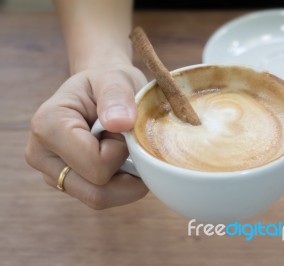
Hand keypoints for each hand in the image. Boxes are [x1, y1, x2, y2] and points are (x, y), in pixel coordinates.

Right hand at [25, 64, 148, 208]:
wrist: (99, 89)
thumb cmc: (107, 82)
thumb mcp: (115, 79)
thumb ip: (117, 96)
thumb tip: (119, 123)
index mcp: (48, 126)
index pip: (96, 165)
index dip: (121, 150)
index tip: (121, 126)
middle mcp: (41, 156)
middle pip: (97, 193)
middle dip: (124, 171)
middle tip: (125, 140)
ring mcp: (52, 174)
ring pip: (100, 199)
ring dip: (124, 179)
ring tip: (122, 148)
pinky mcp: (66, 183)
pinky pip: (101, 197)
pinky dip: (121, 184)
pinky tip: (120, 161)